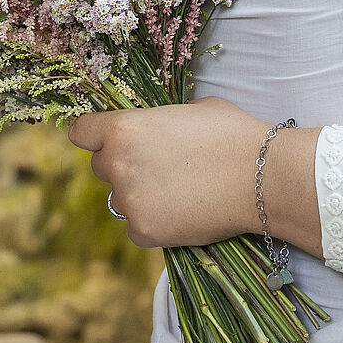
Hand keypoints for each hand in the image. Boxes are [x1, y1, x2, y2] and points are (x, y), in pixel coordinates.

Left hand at [68, 97, 269, 247]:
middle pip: (100, 167)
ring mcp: (129, 201)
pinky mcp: (144, 231)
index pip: (82, 133)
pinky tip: (182, 211)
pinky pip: (135, 227)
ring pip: (118, 199)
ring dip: (138, 195)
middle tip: (159, 167)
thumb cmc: (231, 134)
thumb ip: (158, 121)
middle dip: (122, 166)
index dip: (95, 136)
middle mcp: (117, 164)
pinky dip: (153, 221)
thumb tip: (153, 130)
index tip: (105, 140)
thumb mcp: (189, 110)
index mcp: (124, 128)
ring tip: (178, 190)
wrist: (261, 177)